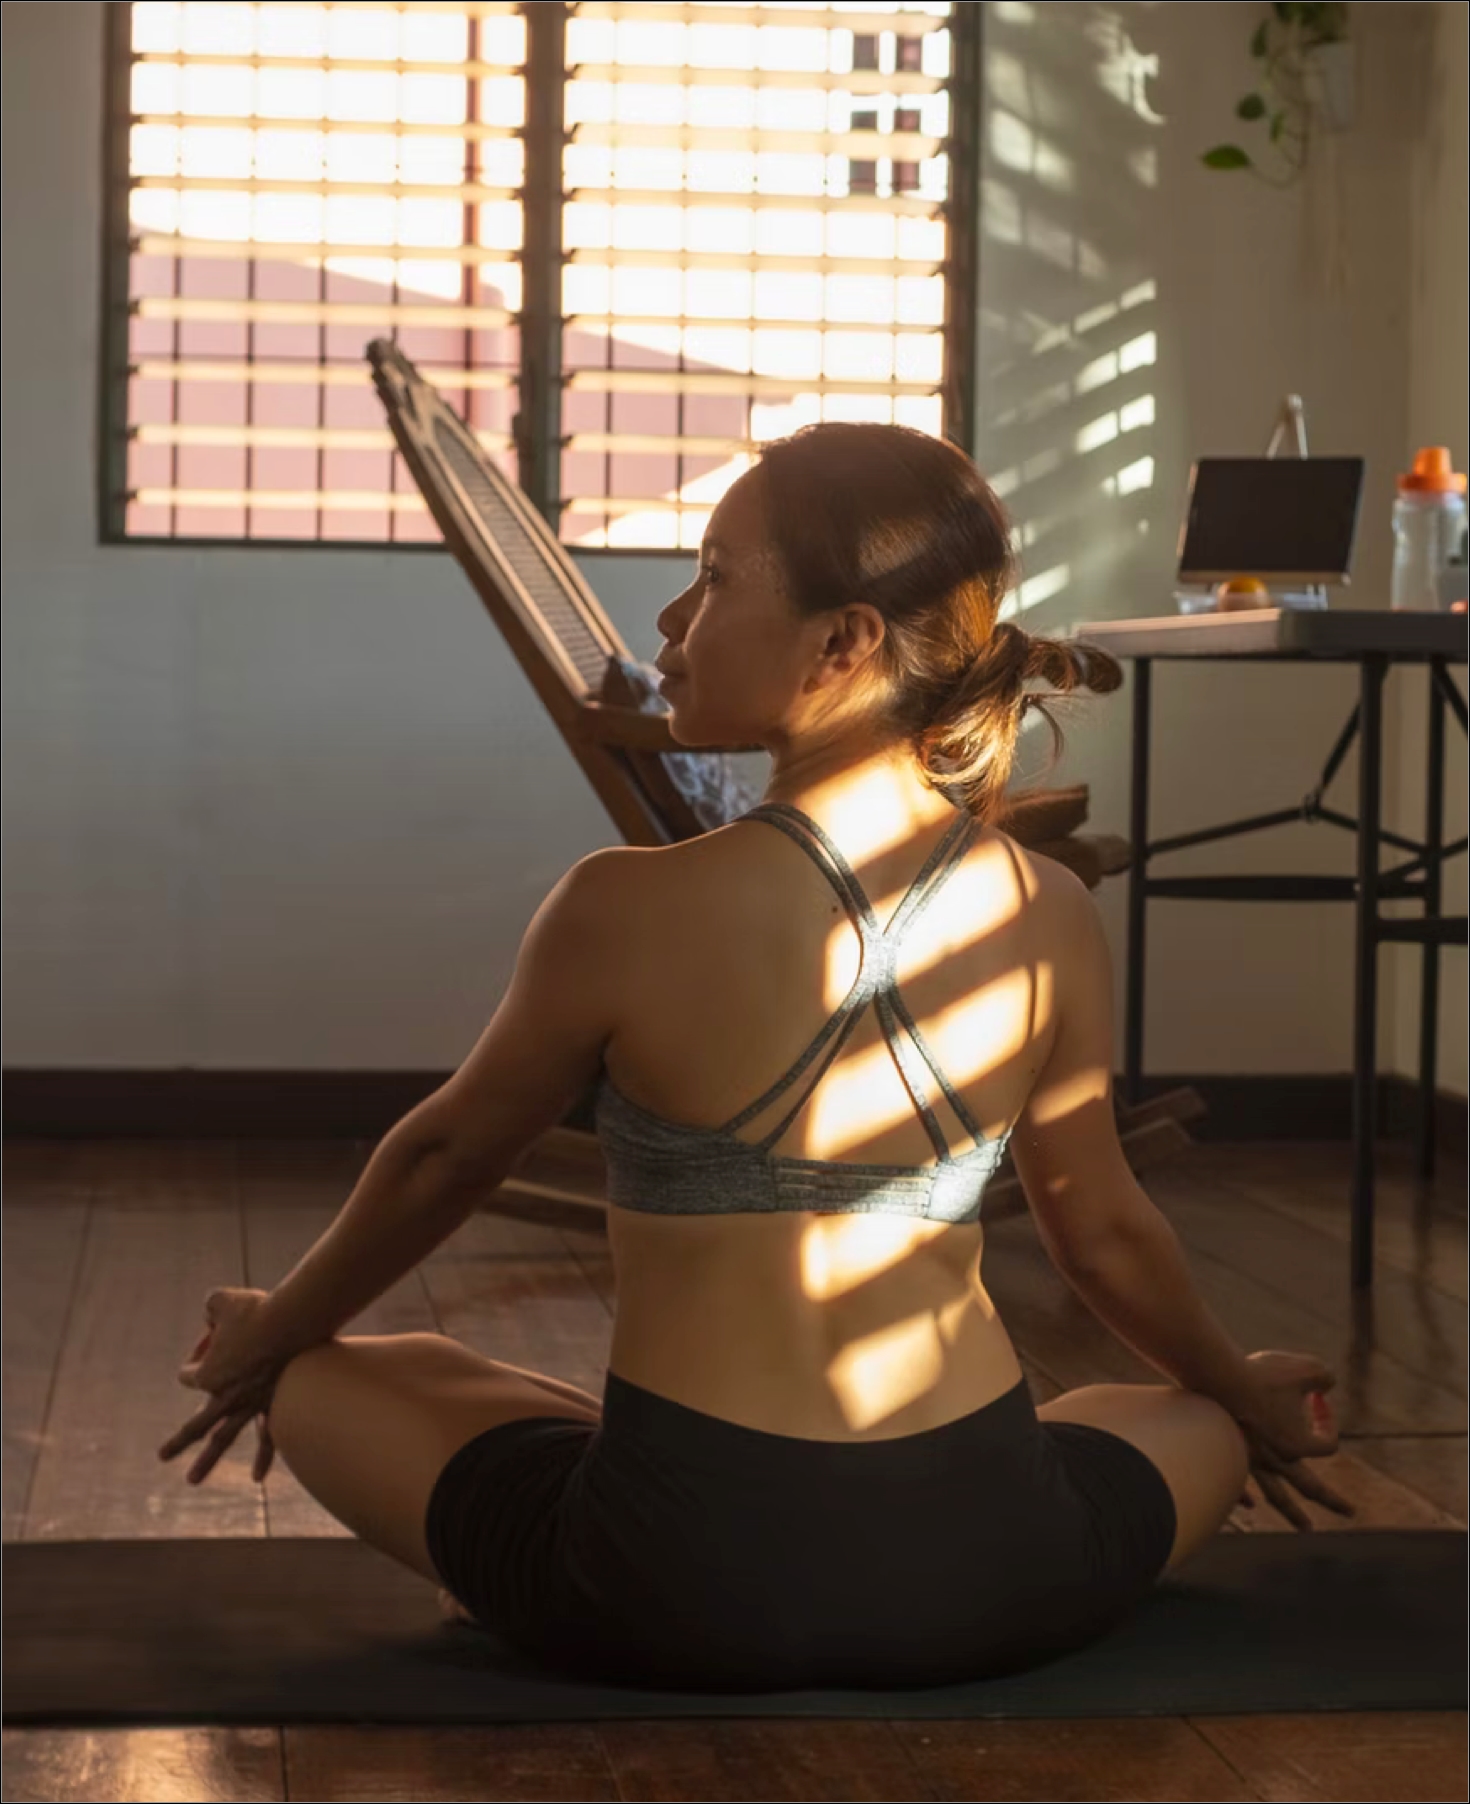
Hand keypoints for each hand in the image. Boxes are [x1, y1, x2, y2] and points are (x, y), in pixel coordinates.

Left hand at [158, 1288, 291, 1486]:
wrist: (294, 1323)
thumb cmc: (257, 1309)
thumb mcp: (222, 1301)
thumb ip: (210, 1307)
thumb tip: (210, 1315)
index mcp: (207, 1374)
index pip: (189, 1373)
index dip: (198, 1353)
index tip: (214, 1336)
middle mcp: (224, 1396)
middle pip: (195, 1423)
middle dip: (179, 1441)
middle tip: (162, 1456)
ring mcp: (249, 1405)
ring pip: (223, 1438)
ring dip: (207, 1460)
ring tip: (192, 1479)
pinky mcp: (274, 1405)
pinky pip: (268, 1437)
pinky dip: (262, 1457)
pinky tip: (255, 1478)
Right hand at [1229, 1349, 1354, 1531]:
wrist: (1212, 1381)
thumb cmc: (1260, 1376)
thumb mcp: (1305, 1368)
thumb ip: (1324, 1376)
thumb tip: (1327, 1382)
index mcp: (1298, 1445)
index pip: (1328, 1442)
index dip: (1329, 1419)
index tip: (1317, 1396)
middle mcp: (1276, 1460)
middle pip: (1310, 1486)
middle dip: (1332, 1500)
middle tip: (1350, 1512)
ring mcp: (1249, 1460)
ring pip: (1275, 1495)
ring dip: (1292, 1512)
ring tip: (1305, 1528)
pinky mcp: (1226, 1453)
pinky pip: (1238, 1484)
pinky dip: (1245, 1496)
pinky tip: (1248, 1504)